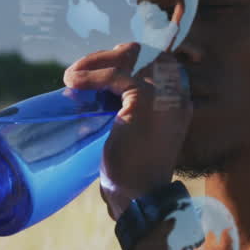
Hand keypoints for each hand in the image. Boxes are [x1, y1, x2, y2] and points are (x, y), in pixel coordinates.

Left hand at [63, 42, 192, 220]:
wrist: (140, 197)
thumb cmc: (133, 172)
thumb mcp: (135, 131)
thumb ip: (129, 107)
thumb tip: (97, 87)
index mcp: (177, 100)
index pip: (156, 60)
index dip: (126, 59)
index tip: (99, 68)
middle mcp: (176, 93)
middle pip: (144, 52)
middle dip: (109, 56)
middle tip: (82, 71)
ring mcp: (165, 94)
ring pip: (128, 58)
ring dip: (95, 62)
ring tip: (73, 77)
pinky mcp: (147, 99)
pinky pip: (115, 75)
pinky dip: (90, 76)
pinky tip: (73, 83)